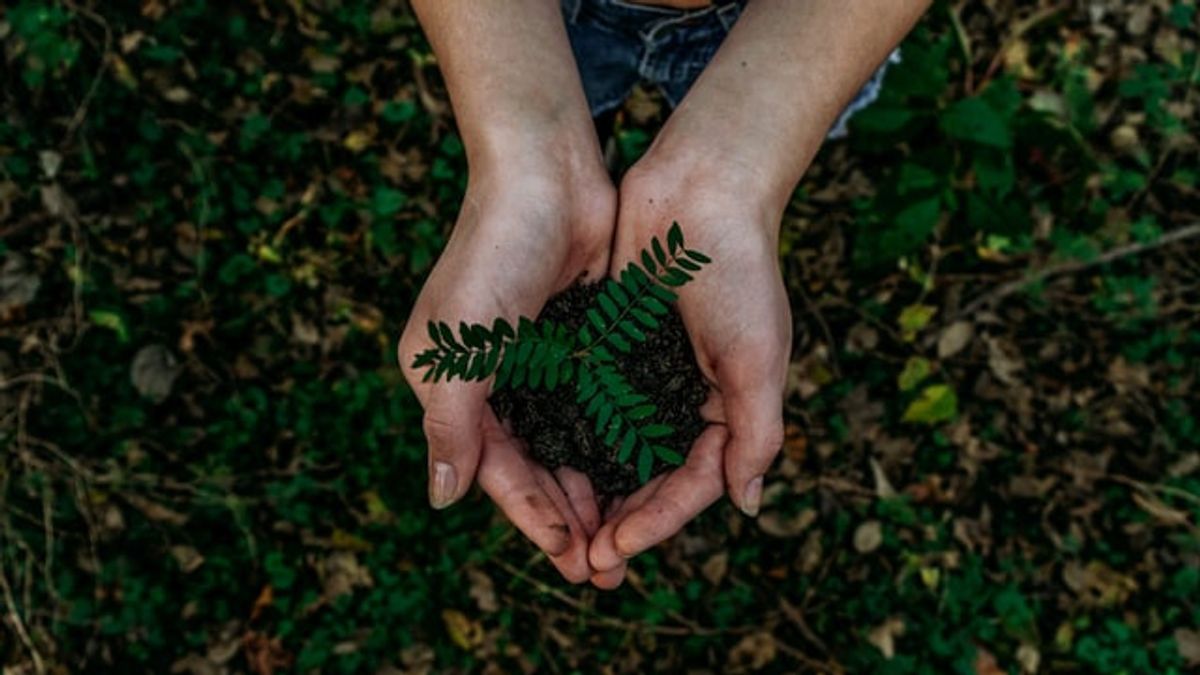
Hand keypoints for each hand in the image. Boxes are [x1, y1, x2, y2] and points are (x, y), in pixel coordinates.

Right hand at [398, 148, 614, 582]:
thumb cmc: (493, 253)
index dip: (531, 516)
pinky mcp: (579, 342)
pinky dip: (614, 443)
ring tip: (627, 537)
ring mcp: (539, 362)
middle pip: (534, 467)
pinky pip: (597, 408)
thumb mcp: (459, 345)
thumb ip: (450, 423)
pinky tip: (641, 474)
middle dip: (568, 518)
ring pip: (569, 445)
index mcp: (452, 385)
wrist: (546, 173)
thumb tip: (442, 499)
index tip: (571, 557)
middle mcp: (493, 381)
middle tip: (606, 570)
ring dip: (594, 491)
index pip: (495, 469)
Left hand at [587, 152, 790, 587]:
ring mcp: (644, 373)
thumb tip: (747, 505)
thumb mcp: (759, 357)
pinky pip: (586, 402)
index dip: (656, 521)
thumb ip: (756, 433)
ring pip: (612, 449)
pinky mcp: (609, 345)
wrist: (701, 188)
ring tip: (559, 531)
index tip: (616, 548)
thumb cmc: (740, 271)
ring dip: (589, 491)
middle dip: (619, 521)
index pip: (691, 484)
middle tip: (583, 563)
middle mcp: (683, 398)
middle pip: (648, 478)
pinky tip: (541, 463)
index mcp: (726, 408)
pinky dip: (569, 435)